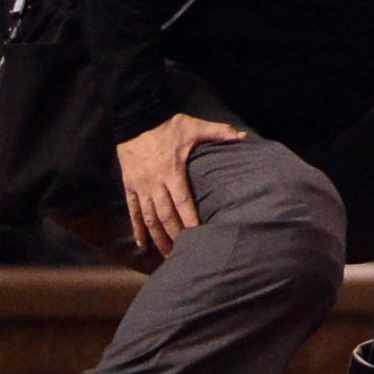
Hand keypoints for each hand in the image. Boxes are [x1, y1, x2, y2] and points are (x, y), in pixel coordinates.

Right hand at [116, 112, 243, 256]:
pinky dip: (137, 228)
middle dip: (175, 237)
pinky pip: (132, 211)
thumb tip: (243, 137)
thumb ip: (220, 132)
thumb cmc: (169, 125)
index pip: (183, 203)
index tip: (198, 236)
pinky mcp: (129, 186)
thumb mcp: (195, 126)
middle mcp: (155, 183)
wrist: (135, 118)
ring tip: (166, 255)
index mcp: (173, 172)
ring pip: (149, 218)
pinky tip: (142, 244)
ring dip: (158, 238)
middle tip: (183, 255)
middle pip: (165, 216)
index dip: (190, 221)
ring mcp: (140, 186)